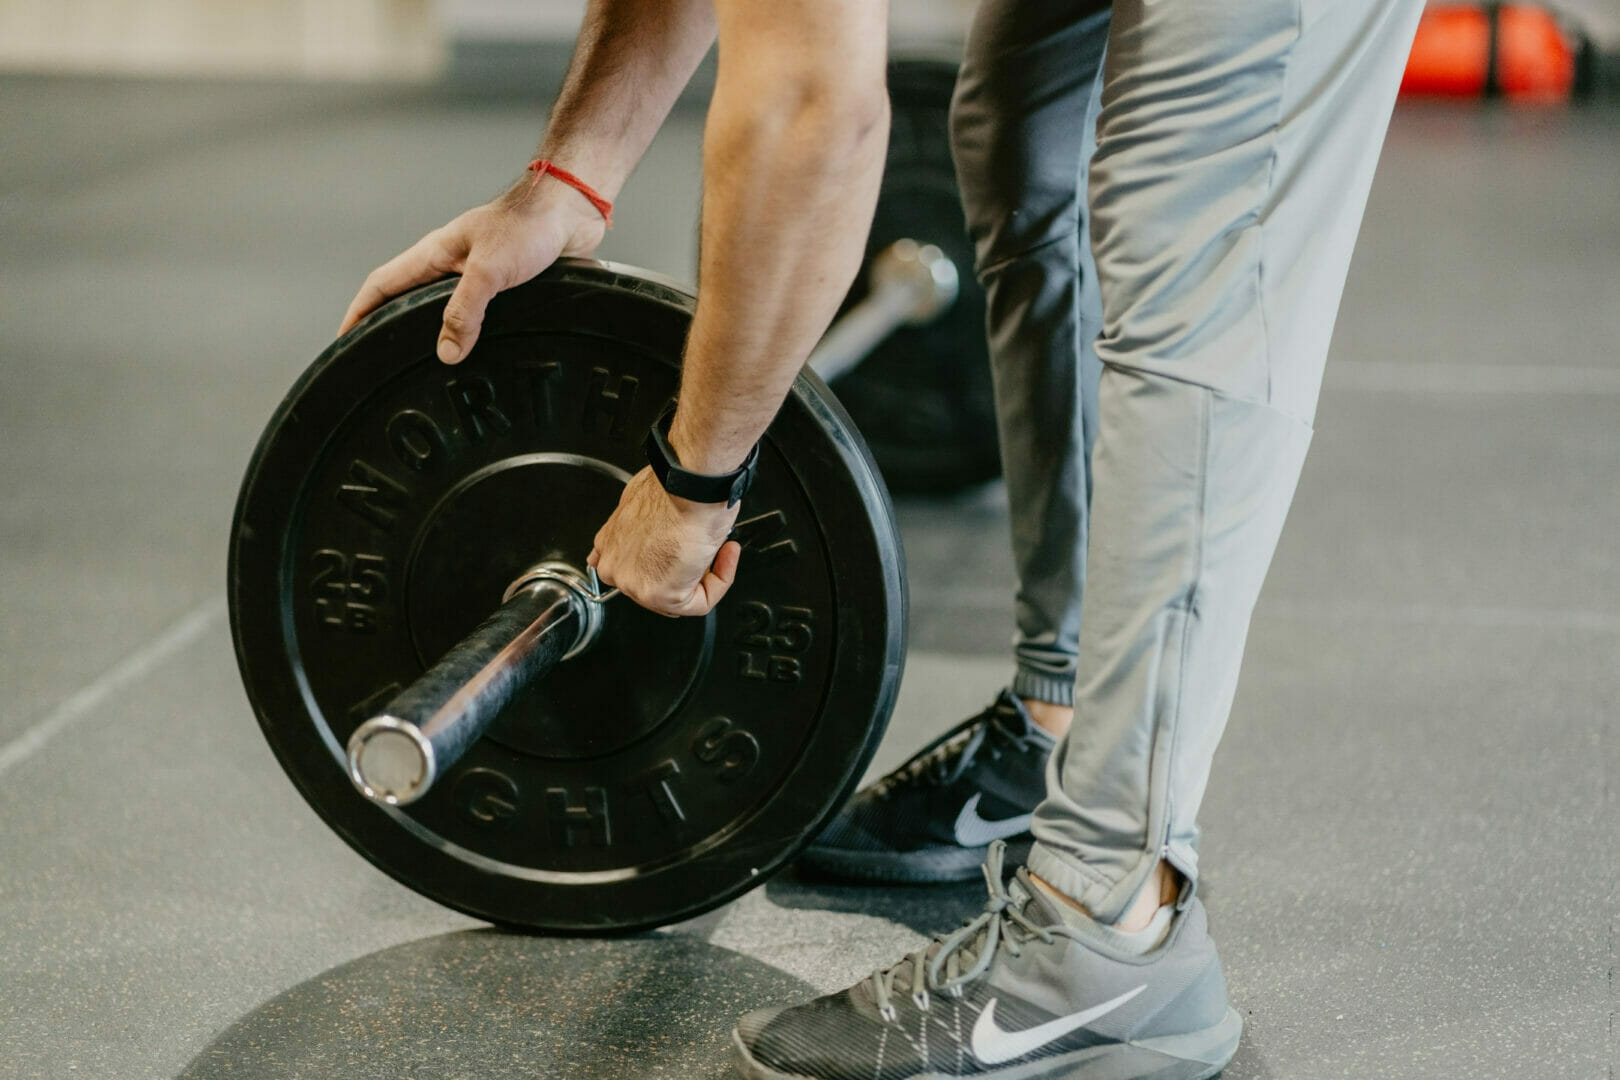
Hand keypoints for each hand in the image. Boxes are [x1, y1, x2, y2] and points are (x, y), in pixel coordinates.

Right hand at [338, 180, 607, 362]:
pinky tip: (476, 355)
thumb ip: (464, 311)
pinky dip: (470, 334)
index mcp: (435, 254)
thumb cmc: (529, 226)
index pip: (382, 285)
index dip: (360, 312)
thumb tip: (445, 353)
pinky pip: (480, 315)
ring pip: (446, 311)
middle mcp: (452, 265)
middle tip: (380, 361)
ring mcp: (479, 274)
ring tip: (424, 367)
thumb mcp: (489, 271)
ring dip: (434, 334)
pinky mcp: (506, 285)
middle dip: (391, 327)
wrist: (574, 210)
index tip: (345, 340)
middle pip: (408, 300)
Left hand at [589, 467, 742, 616]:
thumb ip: (643, 523)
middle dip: (686, 569)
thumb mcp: (645, 497)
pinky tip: (724, 556)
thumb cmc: (677, 486)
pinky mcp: (660, 595)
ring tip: (717, 546)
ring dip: (706, 573)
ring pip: (679, 595)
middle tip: (704, 546)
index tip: (684, 549)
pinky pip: (698, 603)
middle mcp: (615, 566)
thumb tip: (654, 531)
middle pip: (658, 582)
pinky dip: (720, 581)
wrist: (692, 485)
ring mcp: (633, 583)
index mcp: (609, 543)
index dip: (663, 561)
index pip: (631, 567)